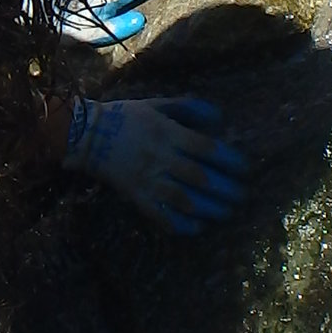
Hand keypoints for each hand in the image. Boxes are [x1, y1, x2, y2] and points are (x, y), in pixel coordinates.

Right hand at [64, 94, 249, 231]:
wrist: (87, 135)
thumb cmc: (127, 117)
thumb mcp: (158, 104)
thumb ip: (189, 108)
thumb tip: (219, 117)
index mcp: (168, 133)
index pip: (205, 148)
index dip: (227, 159)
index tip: (244, 168)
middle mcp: (160, 157)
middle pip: (198, 176)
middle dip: (224, 189)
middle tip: (242, 196)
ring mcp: (147, 179)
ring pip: (183, 198)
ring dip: (208, 208)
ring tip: (226, 213)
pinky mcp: (136, 196)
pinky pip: (159, 214)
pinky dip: (179, 224)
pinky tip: (197, 228)